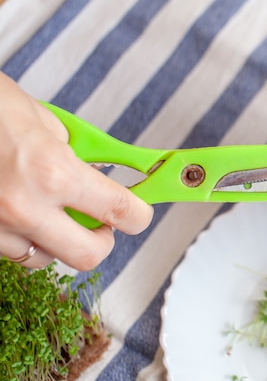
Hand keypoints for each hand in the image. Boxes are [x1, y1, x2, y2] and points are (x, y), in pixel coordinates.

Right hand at [0, 72, 152, 270]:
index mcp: (53, 174)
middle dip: (103, 241)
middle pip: (89, 256)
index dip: (139, 215)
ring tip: (51, 212)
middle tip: (102, 222)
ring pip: (45, 259)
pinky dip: (24, 238)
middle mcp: (25, 208)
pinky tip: (18, 212)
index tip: (140, 213)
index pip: (120, 211)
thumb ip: (74, 155)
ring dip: (58, 241)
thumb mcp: (43, 121)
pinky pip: (11, 252)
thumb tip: (97, 175)